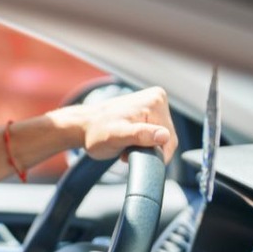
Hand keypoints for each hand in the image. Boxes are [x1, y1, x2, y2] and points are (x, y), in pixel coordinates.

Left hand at [49, 86, 177, 162]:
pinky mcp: (149, 110)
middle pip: (166, 137)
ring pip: (160, 137)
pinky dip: (143, 142)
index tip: (132, 154)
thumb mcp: (117, 137)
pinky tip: (129, 141)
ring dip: (145, 147)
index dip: (154, 152)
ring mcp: (153, 103)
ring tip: (125, 146)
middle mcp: (157, 98)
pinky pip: (155, 133)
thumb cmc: (96, 132)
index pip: (169, 137)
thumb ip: (140, 136)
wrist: (83, 127)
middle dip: (149, 149)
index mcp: (155, 100)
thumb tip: (163, 136)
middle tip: (126, 150)